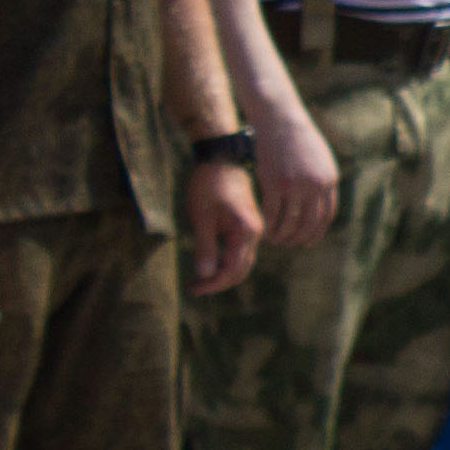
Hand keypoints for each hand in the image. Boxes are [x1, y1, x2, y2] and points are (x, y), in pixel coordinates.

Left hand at [183, 162, 264, 296]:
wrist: (222, 161)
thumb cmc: (208, 187)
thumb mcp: (202, 218)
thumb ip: (205, 247)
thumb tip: (204, 275)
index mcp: (245, 232)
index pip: (232, 270)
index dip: (213, 283)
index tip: (193, 288)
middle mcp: (256, 233)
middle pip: (241, 270)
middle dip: (218, 283)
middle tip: (193, 287)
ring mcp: (255, 230)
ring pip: (243, 262)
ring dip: (223, 274)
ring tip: (199, 278)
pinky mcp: (249, 226)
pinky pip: (241, 252)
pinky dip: (227, 262)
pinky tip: (211, 262)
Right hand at [250, 89, 339, 248]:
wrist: (280, 119)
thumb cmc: (297, 138)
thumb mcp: (320, 159)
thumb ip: (322, 180)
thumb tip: (321, 201)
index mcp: (329, 180)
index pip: (325, 216)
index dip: (316, 232)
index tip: (307, 242)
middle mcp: (315, 185)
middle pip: (309, 223)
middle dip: (298, 238)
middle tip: (287, 244)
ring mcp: (295, 185)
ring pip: (289, 221)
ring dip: (281, 235)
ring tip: (274, 239)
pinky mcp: (274, 182)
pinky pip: (272, 213)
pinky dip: (268, 225)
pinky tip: (263, 229)